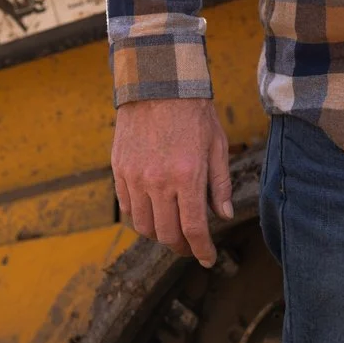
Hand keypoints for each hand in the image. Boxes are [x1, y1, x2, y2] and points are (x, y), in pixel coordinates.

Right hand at [110, 96, 232, 266]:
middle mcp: (159, 182)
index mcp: (187, 176)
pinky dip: (140, 217)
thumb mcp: (217, 144)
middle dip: (181, 246)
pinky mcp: (119, 171)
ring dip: (159, 234)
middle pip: (167, 234)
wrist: (158, 83)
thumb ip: (220, 183)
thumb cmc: (193, 111)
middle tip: (190, 246)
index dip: (202, 250)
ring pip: (144, 226)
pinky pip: (127, 208)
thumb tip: (223, 215)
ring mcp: (135, 178)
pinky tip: (153, 212)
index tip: (208, 259)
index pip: (194, 229)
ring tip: (171, 230)